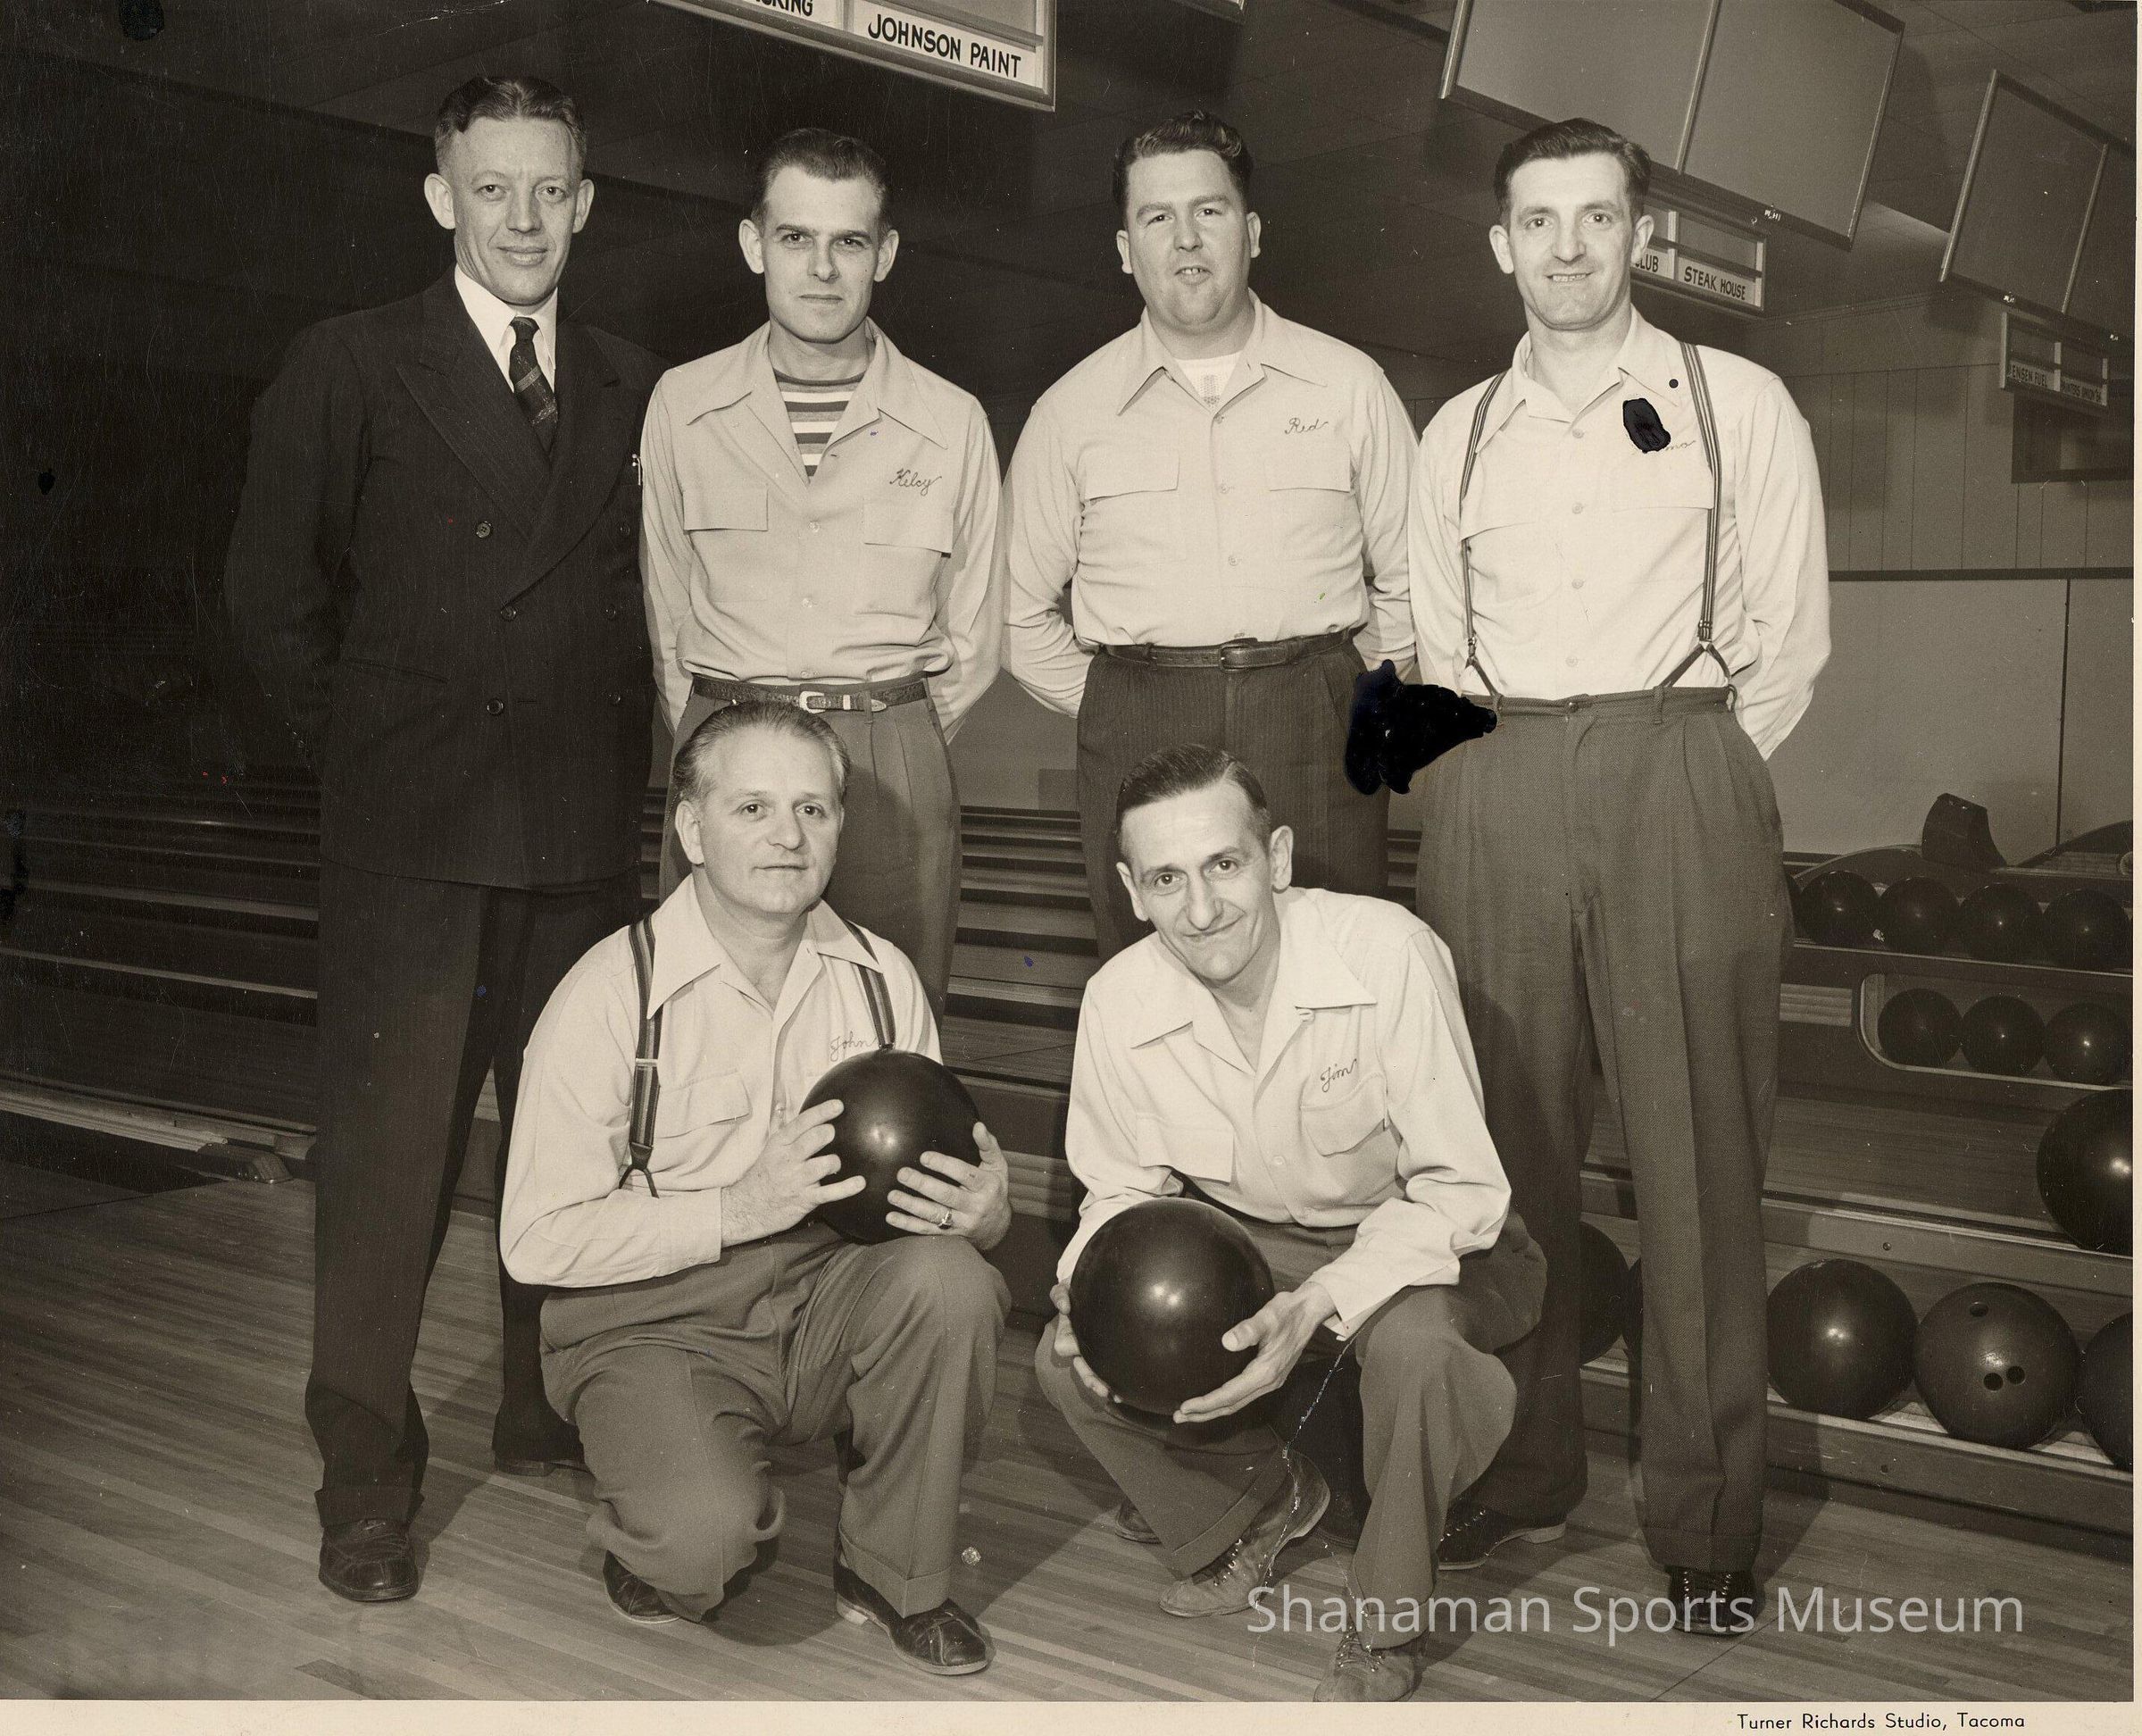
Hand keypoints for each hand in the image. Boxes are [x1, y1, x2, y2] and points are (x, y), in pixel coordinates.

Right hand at [723, 1099, 860, 1244]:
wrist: (746, 1208)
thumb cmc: (763, 1176)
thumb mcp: (770, 1149)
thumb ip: (783, 1127)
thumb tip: (783, 1100)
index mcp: (779, 1144)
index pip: (801, 1123)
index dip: (821, 1113)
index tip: (838, 1105)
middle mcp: (788, 1160)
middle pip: (814, 1139)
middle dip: (828, 1133)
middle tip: (832, 1134)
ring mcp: (797, 1180)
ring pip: (824, 1164)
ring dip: (835, 1162)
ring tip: (835, 1163)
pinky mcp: (805, 1199)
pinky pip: (830, 1193)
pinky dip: (847, 1188)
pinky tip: (860, 1182)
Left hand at [886, 1122, 1012, 1249]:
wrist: (999, 1226)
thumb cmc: (994, 1188)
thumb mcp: (998, 1166)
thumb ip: (988, 1145)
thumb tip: (978, 1126)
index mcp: (986, 1185)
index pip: (964, 1173)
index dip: (943, 1165)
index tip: (924, 1157)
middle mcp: (974, 1206)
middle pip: (946, 1195)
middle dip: (923, 1185)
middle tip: (903, 1174)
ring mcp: (961, 1222)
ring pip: (934, 1215)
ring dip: (911, 1205)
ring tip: (893, 1195)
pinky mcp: (950, 1233)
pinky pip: (927, 1230)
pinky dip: (908, 1225)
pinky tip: (891, 1217)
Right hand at [1048, 1282, 1115, 1406]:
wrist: (1097, 1286)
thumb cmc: (1078, 1289)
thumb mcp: (1065, 1288)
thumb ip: (1060, 1295)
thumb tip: (1065, 1308)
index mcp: (1068, 1331)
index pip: (1064, 1346)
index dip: (1072, 1349)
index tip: (1080, 1349)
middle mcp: (1080, 1344)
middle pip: (1081, 1367)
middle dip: (1091, 1379)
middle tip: (1104, 1390)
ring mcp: (1093, 1349)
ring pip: (1093, 1373)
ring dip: (1101, 1385)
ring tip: (1115, 1395)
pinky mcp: (1108, 1350)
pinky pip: (1108, 1370)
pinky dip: (1113, 1382)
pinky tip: (1123, 1392)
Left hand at [1172, 1283, 1337, 1424]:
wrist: (1309, 1311)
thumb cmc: (1286, 1312)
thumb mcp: (1268, 1317)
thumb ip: (1248, 1329)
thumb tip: (1227, 1341)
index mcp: (1265, 1372)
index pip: (1230, 1395)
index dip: (1206, 1403)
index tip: (1185, 1407)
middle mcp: (1268, 1382)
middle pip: (1232, 1406)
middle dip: (1205, 1413)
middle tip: (1178, 1417)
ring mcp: (1270, 1382)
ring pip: (1238, 1403)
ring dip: (1214, 1410)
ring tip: (1190, 1413)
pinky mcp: (1270, 1377)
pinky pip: (1244, 1396)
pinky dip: (1226, 1402)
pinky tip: (1214, 1400)